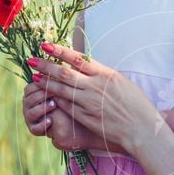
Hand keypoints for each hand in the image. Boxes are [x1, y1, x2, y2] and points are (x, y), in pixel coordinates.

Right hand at [22, 82, 95, 150]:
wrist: (75, 123)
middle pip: (29, 98)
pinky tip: (51, 120)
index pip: (31, 86)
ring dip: (42, 108)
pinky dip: (42, 124)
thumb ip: (59, 79)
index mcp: (33, 93)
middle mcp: (29, 105)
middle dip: (41, 95)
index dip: (41, 83)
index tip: (54, 80)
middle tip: (54, 92)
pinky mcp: (35, 130)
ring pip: (30, 113)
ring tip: (54, 104)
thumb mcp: (65, 89)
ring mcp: (30, 118)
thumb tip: (61, 60)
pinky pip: (34, 128)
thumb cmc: (69, 101)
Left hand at [27, 44, 161, 154]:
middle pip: (64, 72)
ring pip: (62, 89)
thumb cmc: (137, 106)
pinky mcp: (85, 117)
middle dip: (46, 65)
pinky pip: (66, 105)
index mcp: (105, 74)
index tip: (46, 45)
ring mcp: (89, 102)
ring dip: (46, 82)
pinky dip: (55, 99)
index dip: (59, 51)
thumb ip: (104, 75)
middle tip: (31, 60)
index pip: (77, 58)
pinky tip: (47, 96)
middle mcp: (95, 86)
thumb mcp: (122, 83)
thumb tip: (90, 68)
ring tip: (34, 77)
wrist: (142, 128)